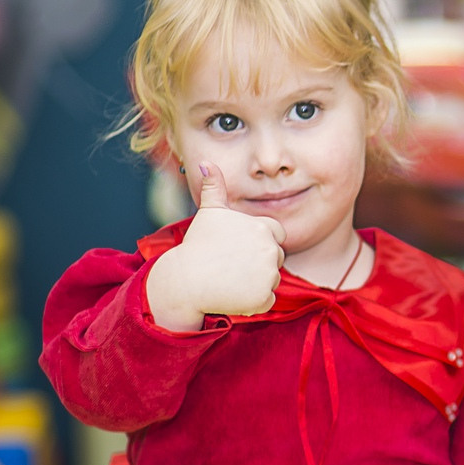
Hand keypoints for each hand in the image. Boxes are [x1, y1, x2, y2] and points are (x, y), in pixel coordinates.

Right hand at [145, 164, 284, 332]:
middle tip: (231, 265)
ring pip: (271, 280)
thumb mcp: (208, 212)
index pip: (277, 234)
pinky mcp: (263, 297)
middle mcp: (270, 249)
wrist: (185, 280)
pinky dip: (253, 302)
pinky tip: (232, 293)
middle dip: (258, 262)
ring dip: (255, 282)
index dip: (260, 240)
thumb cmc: (197, 244)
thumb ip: (214, 187)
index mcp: (263, 227)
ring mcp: (268, 275)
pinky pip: (267, 301)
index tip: (240, 247)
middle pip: (276, 258)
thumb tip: (205, 162)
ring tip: (229, 278)